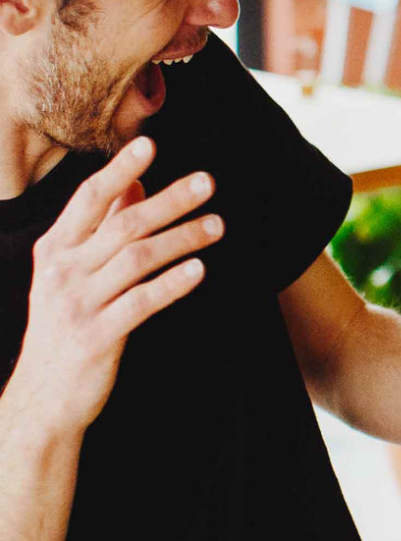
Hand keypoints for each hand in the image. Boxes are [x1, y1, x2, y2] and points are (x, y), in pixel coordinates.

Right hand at [9, 137, 222, 435]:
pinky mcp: (96, 337)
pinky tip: (199, 271)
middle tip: (208, 182)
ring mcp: (77, 305)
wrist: (42, 398)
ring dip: (182, 239)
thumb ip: (104, 227)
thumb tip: (136, 181)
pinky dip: (171, 285)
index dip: (120, 169)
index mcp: (56, 249)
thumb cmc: (67, 325)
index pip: (89, 199)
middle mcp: (62, 272)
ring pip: (137, 260)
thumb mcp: (74, 271)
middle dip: (169, 200)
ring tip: (218, 226)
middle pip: (123, 225)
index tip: (149, 143)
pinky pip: (140, 303)